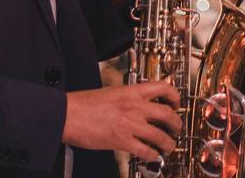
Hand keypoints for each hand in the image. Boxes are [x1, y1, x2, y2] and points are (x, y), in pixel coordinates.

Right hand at [62, 82, 181, 161]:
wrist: (67, 114)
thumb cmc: (83, 104)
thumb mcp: (110, 92)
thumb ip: (127, 98)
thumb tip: (136, 105)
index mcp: (132, 91)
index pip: (163, 88)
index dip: (175, 96)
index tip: (176, 103)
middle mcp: (135, 106)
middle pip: (168, 114)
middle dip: (177, 123)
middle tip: (176, 128)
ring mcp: (130, 124)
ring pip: (160, 135)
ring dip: (169, 143)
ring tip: (169, 146)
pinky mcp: (122, 141)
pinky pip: (145, 150)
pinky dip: (153, 155)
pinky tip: (153, 156)